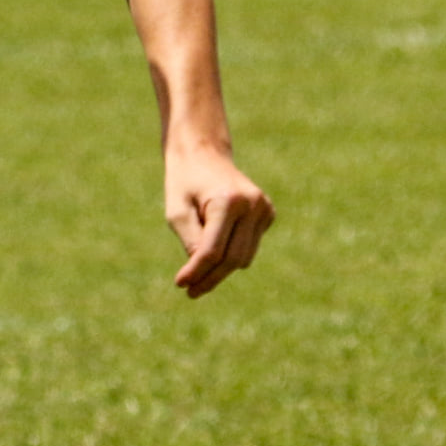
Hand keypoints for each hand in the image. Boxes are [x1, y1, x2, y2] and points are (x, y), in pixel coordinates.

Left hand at [166, 145, 273, 299]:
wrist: (204, 154)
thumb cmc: (185, 183)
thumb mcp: (177, 212)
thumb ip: (190, 242)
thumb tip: (204, 272)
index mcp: (228, 201)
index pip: (213, 250)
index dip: (196, 271)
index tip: (181, 284)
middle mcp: (252, 205)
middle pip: (231, 258)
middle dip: (210, 277)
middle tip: (190, 291)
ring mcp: (264, 209)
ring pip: (243, 258)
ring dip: (220, 269)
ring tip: (197, 270)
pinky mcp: (268, 214)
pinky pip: (249, 248)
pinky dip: (231, 254)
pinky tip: (216, 240)